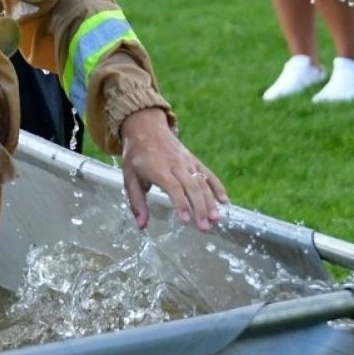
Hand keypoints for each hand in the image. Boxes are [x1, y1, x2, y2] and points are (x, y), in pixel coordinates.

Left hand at [119, 108, 226, 231]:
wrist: (146, 127)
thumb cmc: (136, 156)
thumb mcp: (129, 177)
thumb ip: (136, 202)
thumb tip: (142, 226)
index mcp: (158, 168)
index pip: (173, 187)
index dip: (181, 203)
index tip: (186, 220)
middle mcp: (175, 164)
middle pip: (192, 186)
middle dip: (200, 208)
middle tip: (204, 228)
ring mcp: (187, 161)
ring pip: (202, 181)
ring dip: (210, 201)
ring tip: (215, 219)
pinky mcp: (194, 160)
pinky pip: (208, 173)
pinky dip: (217, 186)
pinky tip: (224, 201)